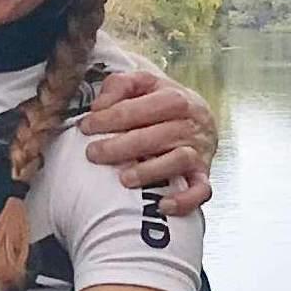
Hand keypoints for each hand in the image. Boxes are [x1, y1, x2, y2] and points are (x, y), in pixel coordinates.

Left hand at [78, 67, 216, 216]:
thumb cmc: (164, 103)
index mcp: (176, 97)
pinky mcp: (204, 175)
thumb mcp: (144, 84)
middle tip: (93, 154)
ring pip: (179, 160)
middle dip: (122, 146)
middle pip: (158, 135)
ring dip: (150, 171)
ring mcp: (199, 150)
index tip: (86, 127)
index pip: (143, 107)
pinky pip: (201, 190)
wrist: (202, 119)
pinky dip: (184, 200)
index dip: (111, 117)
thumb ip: (119, 85)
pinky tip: (162, 205)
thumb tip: (99, 106)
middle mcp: (191, 123)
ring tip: (123, 179)